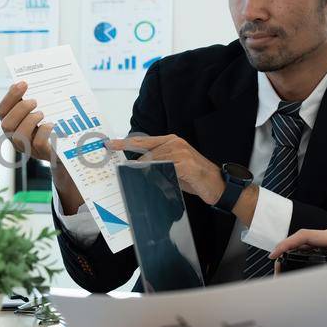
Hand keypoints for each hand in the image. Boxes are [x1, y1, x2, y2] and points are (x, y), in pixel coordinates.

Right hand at [0, 81, 54, 162]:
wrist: (69, 146)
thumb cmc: (51, 124)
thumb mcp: (39, 110)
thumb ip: (29, 99)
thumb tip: (23, 82)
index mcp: (12, 124)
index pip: (2, 111)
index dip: (10, 96)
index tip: (24, 84)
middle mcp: (15, 137)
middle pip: (6, 125)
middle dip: (20, 109)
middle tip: (34, 101)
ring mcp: (28, 147)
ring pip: (19, 136)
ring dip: (30, 120)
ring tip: (42, 113)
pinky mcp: (42, 153)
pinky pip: (38, 143)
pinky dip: (44, 131)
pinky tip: (51, 124)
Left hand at [108, 134, 223, 203]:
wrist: (217, 185)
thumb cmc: (194, 177)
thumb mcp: (172, 168)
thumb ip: (156, 165)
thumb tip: (137, 169)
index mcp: (170, 141)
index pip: (143, 141)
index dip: (125, 143)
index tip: (109, 144)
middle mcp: (175, 143)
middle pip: (145, 154)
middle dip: (135, 165)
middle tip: (125, 173)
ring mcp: (180, 152)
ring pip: (153, 162)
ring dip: (147, 173)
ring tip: (148, 182)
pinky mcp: (185, 163)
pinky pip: (164, 169)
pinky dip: (158, 176)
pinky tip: (159, 182)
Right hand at [271, 227, 326, 265]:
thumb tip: (324, 288)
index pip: (304, 236)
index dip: (285, 245)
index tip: (273, 255)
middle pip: (303, 240)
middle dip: (286, 251)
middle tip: (277, 268)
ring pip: (310, 243)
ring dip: (296, 253)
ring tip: (285, 268)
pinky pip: (318, 247)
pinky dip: (306, 254)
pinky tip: (303, 265)